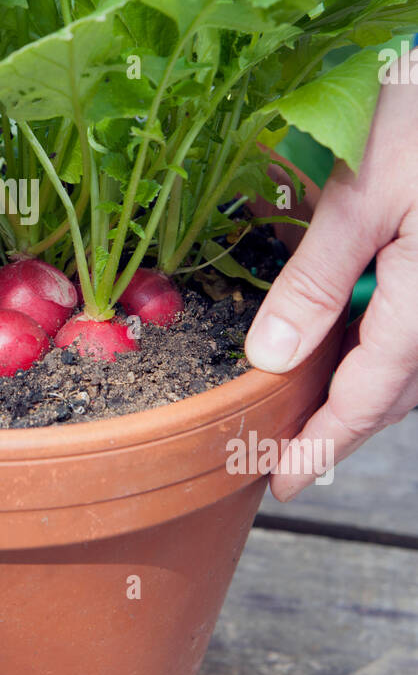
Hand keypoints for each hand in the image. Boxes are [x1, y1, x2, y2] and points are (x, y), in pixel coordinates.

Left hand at [244, 48, 417, 499]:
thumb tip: (270, 357)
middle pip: (396, 392)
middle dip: (338, 426)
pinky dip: (379, 347)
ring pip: (410, 366)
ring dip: (359, 389)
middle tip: (281, 452)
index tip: (281, 482)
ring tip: (302, 404)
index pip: (371, 395)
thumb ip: (316, 279)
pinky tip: (342, 335)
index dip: (322, 444)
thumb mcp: (358, 192)